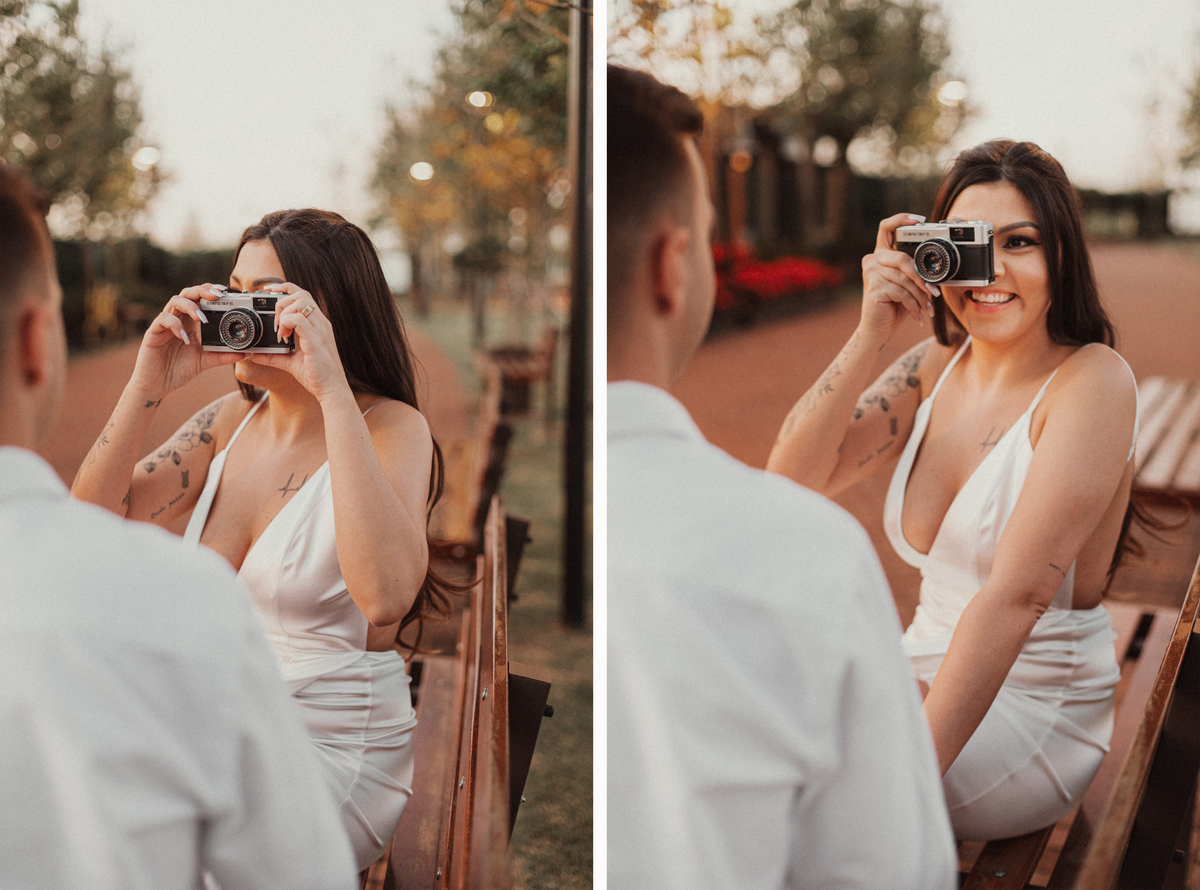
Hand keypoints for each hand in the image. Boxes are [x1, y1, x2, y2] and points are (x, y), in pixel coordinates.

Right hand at [130, 284, 240, 398]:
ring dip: (190, 306)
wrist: (157, 385)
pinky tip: (183, 336)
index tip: (226, 292)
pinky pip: (162, 320)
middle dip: (202, 291)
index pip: (200, 299)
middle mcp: (178, 319)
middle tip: (216, 296)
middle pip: (188, 294)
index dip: (210, 291)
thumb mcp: (205, 362)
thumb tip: (245, 353)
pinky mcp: (153, 333)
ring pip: (175, 302)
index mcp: (191, 323)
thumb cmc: (178, 369)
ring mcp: (165, 324)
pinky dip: (174, 324)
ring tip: (201, 317)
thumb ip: (222, 356)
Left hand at [244, 283, 350, 402]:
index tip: (268, 293)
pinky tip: (282, 337)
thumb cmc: (317, 376)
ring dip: (284, 312)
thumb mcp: (291, 362)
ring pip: (300, 301)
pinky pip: (299, 319)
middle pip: (301, 293)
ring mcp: (320, 330)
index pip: (303, 295)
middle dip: (281, 301)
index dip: (285, 288)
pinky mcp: (316, 340)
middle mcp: (321, 323)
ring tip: (279, 330)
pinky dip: (286, 323)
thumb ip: (274, 356)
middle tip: (274, 322)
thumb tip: (254, 354)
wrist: (332, 391)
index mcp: (317, 324)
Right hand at [859, 213, 940, 341]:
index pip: (886, 228)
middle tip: (934, 292)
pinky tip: (916, 315)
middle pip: (902, 258)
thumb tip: (935, 268)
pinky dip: (913, 305)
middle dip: (921, 278)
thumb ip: (914, 271)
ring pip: (905, 279)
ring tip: (926, 309)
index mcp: (881, 254)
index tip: (919, 220)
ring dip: (920, 297)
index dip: (901, 219)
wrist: (878, 329)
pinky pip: (901, 292)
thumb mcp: (907, 284)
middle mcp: (872, 259)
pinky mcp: (873, 287)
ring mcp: (870, 272)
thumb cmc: (894, 306)